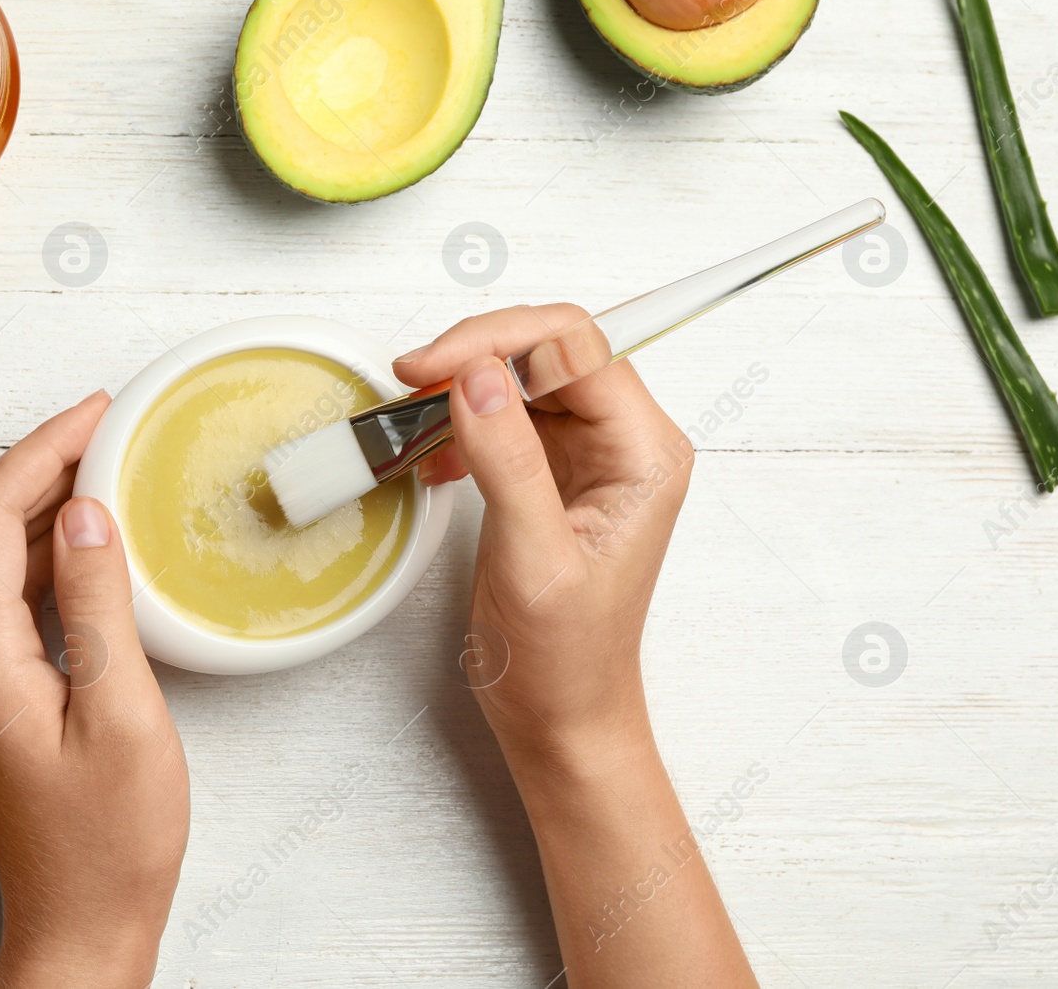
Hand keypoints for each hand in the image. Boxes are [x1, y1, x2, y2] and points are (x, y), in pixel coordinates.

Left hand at [0, 392, 188, 988]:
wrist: (81, 925)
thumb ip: (97, 604)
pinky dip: (45, 556)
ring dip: (43, 506)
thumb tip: (84, 511)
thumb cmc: (110, 838)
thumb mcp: (121, 712)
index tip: (97, 412)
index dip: (40, 450)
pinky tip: (90, 544)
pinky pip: (7, 600)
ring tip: (107, 465)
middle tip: (110, 426)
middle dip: (41, 466)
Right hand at [394, 304, 694, 757]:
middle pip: (550, 348)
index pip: (577, 345)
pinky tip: (431, 455)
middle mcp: (624, 443)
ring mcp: (588, 456)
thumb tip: (476, 377)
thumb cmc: (567, 660)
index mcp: (644, 453)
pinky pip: (504, 417)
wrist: (562, 717)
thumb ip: (509, 460)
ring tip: (413, 415)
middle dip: (476, 354)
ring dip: (462, 386)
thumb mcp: (534, 560)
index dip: (500, 340)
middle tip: (412, 380)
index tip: (434, 367)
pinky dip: (460, 422)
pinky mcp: (551, 474)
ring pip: (522, 377)